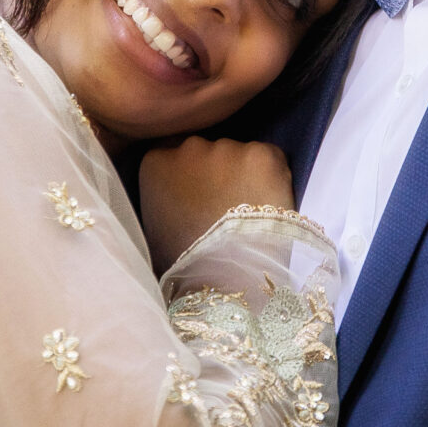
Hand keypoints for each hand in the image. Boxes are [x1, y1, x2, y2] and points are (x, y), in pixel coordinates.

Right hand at [139, 136, 293, 267]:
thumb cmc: (185, 265)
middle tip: (226, 210)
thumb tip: (175, 198)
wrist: (224, 279)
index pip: (176, 155)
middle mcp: (189, 146)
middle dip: (219, 173)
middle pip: (210, 151)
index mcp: (155, 161)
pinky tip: (267, 206)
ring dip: (246, 175)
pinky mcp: (263, 155)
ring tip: (248, 214)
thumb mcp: (154, 228)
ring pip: (241, 155)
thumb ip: (162, 199)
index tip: (200, 199)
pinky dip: (273, 178)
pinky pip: (271, 158)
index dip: (193, 178)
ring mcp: (227, 148)